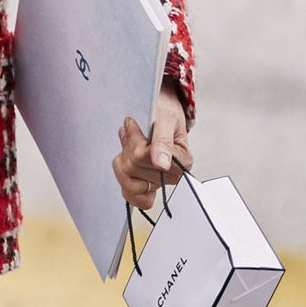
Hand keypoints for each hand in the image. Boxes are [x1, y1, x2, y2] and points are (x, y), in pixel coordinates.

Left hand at [113, 87, 192, 216]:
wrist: (161, 110)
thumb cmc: (165, 111)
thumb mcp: (165, 117)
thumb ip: (163, 140)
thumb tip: (162, 164)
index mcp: (182, 161)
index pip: (144, 158)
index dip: (134, 141)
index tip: (133, 124)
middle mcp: (173, 175)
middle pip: (134, 170)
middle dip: (127, 149)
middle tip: (131, 131)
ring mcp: (159, 182)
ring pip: (128, 183)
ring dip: (122, 161)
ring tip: (128, 144)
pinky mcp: (146, 185)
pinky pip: (131, 195)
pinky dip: (122, 177)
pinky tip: (124, 160)